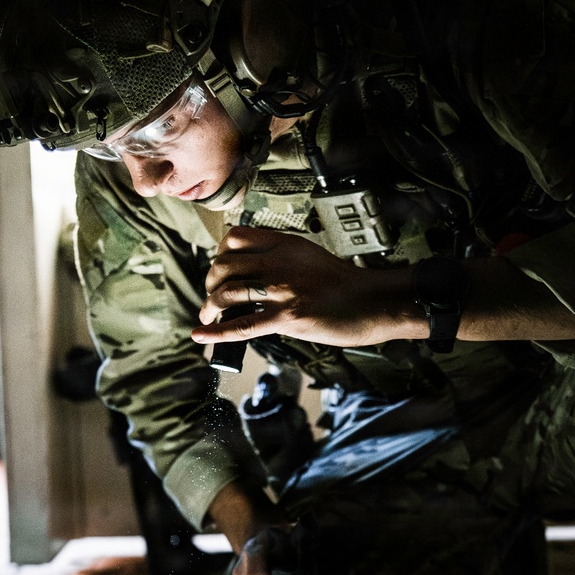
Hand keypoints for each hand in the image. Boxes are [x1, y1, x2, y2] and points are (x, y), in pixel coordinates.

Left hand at [193, 226, 422, 346]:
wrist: (373, 302)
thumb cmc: (343, 285)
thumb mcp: (308, 257)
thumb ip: (279, 258)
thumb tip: (247, 277)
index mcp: (284, 243)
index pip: (234, 238)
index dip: (219, 256)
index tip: (219, 272)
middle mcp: (279, 261)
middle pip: (225, 267)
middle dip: (211, 285)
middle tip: (211, 301)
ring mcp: (283, 289)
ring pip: (228, 294)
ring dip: (210, 308)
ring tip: (208, 318)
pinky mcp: (289, 317)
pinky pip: (243, 325)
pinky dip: (217, 332)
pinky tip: (201, 335)